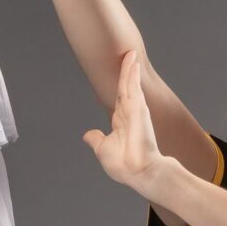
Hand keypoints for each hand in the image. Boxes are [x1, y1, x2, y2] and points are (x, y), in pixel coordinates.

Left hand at [83, 49, 164, 193]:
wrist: (138, 172)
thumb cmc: (124, 165)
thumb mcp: (103, 149)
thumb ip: (97, 139)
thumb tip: (88, 135)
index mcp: (121, 121)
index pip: (119, 98)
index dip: (119, 85)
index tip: (119, 74)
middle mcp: (129, 113)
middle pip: (125, 87)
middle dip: (126, 71)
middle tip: (127, 55)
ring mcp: (135, 109)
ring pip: (130, 83)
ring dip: (130, 67)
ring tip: (130, 53)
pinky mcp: (138, 108)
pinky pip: (134, 85)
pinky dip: (132, 72)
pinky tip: (132, 60)